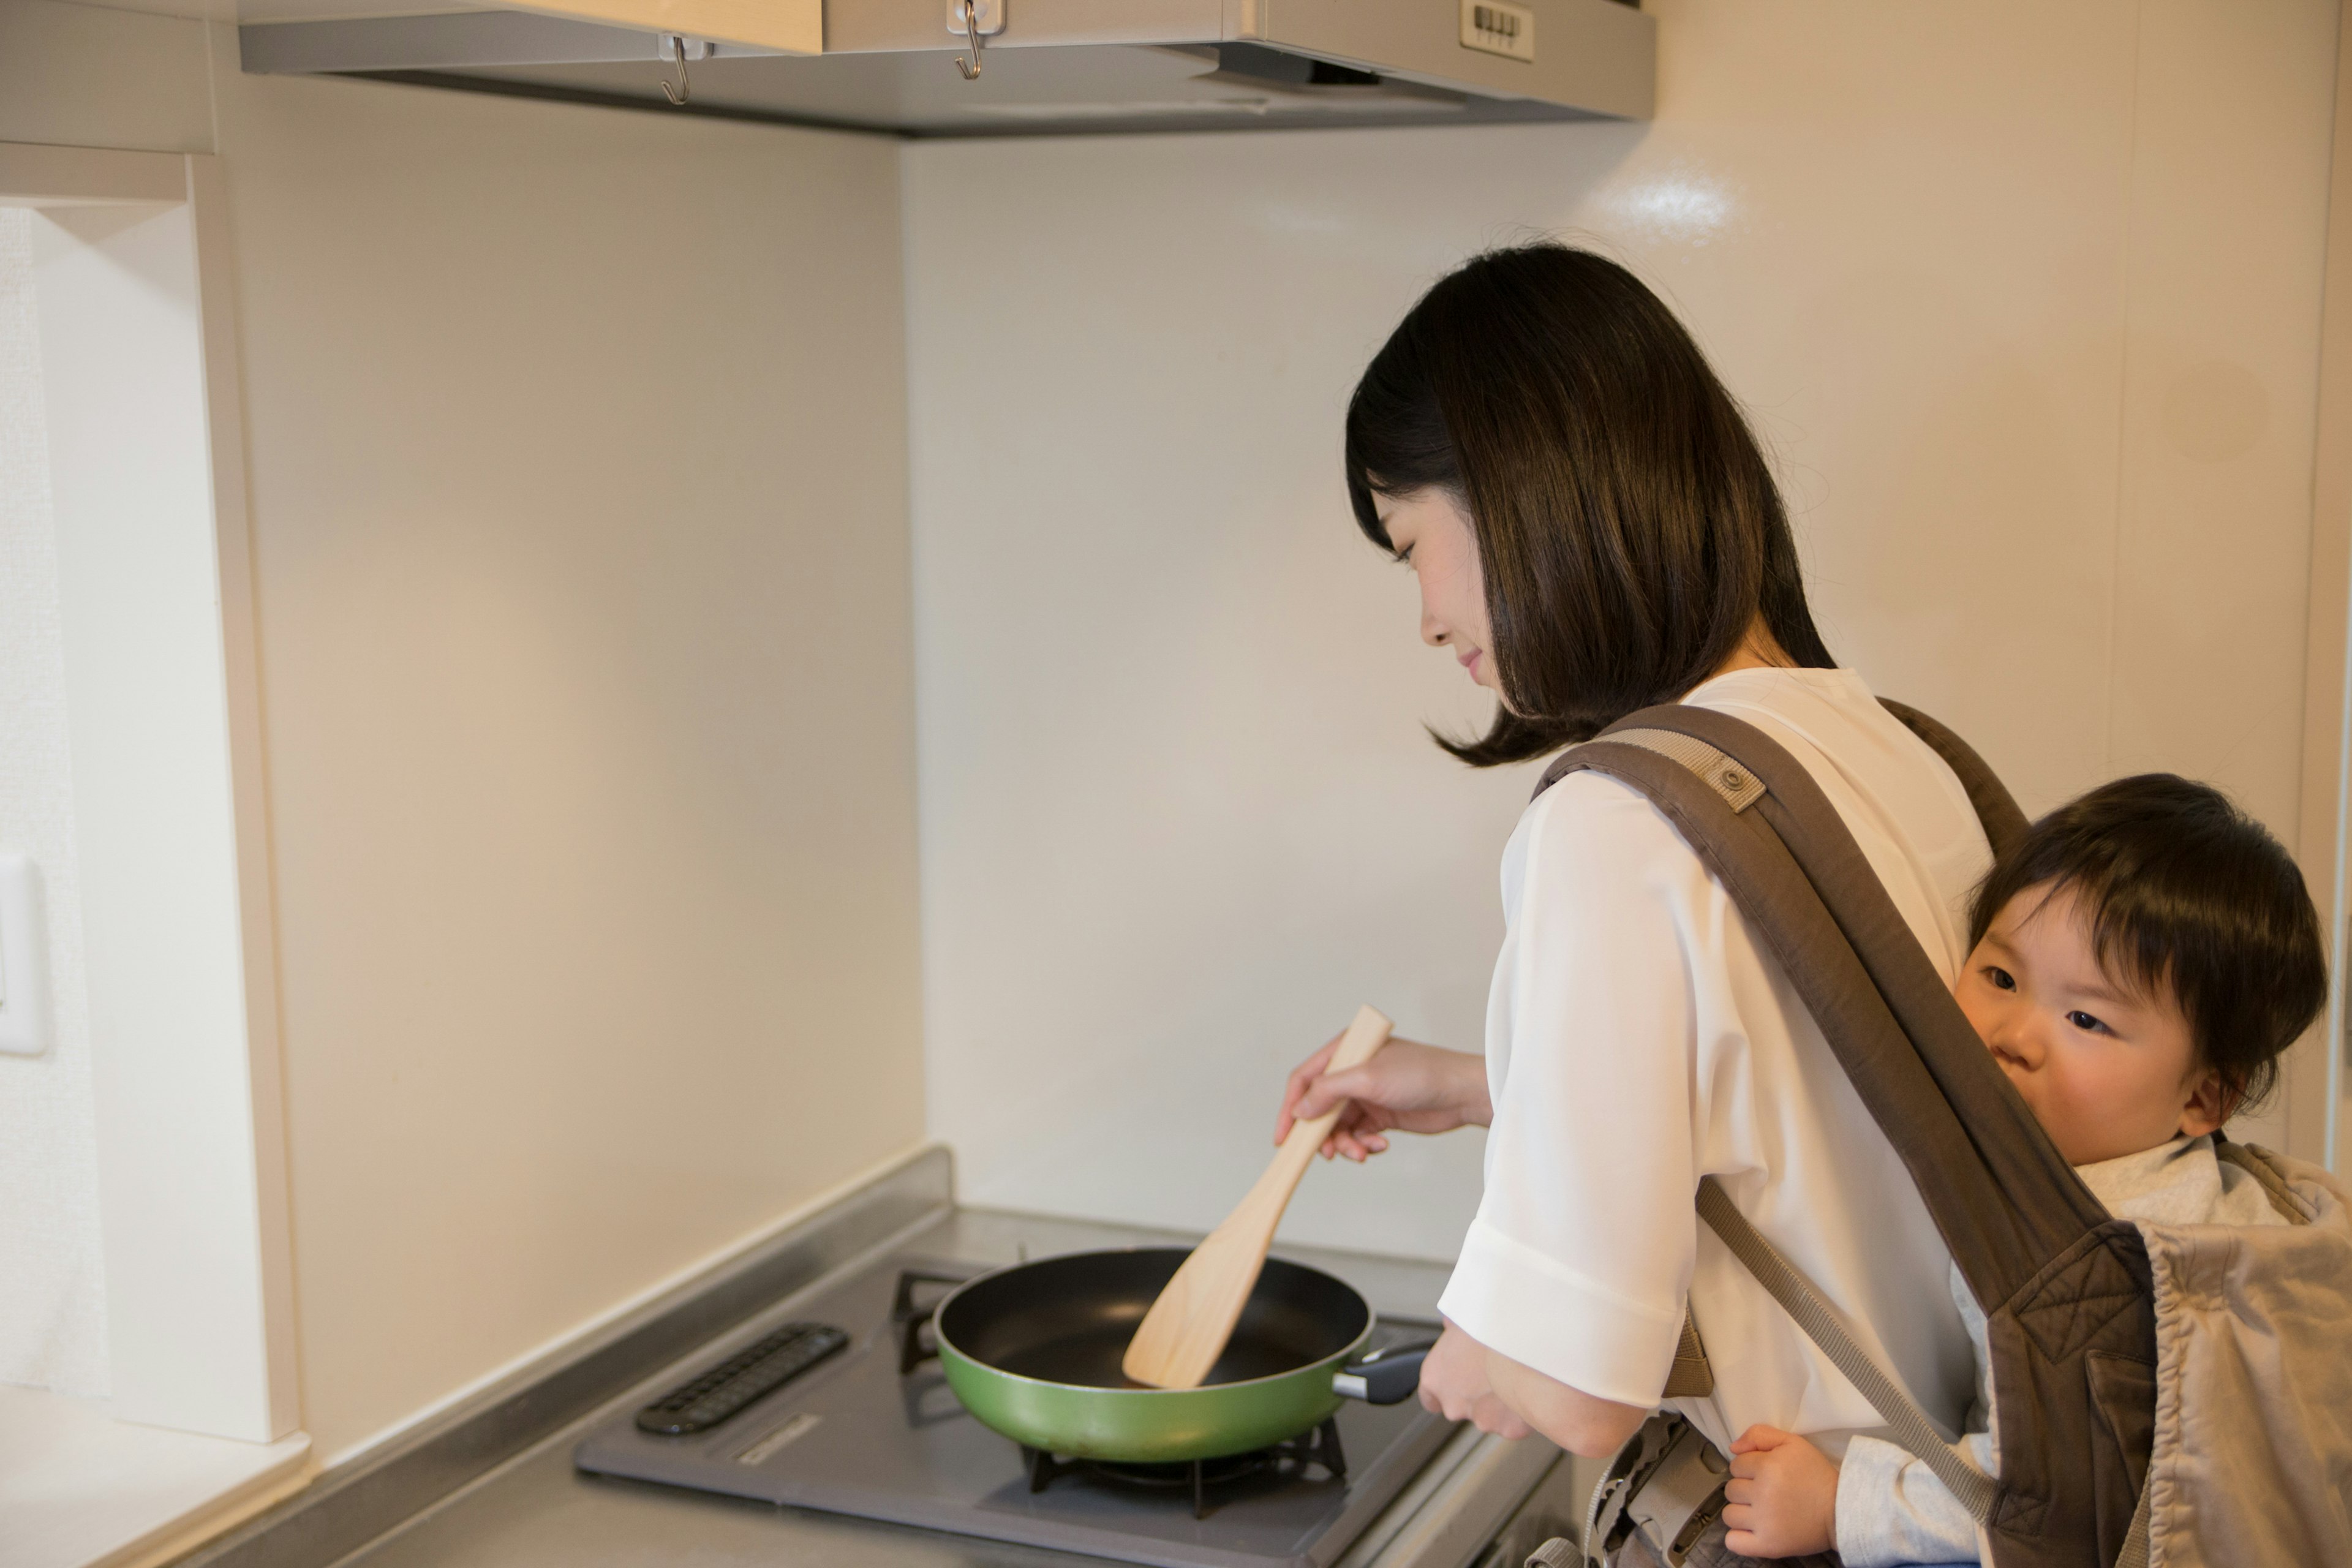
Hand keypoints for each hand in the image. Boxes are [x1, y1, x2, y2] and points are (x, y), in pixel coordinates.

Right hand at [1274, 1033, 1491, 1160]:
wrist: (1462, 1093)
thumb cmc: (1422, 1073)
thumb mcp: (1369, 1078)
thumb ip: (1329, 1091)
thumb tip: (1300, 1109)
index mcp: (1346, 1052)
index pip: (1305, 1079)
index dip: (1290, 1107)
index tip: (1283, 1137)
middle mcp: (1352, 1072)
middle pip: (1319, 1108)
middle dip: (1322, 1134)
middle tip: (1328, 1153)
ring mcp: (1366, 1095)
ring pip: (1338, 1126)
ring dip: (1345, 1143)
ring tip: (1362, 1153)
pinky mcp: (1380, 1115)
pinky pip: (1358, 1135)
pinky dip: (1363, 1144)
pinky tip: (1379, 1146)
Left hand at [1415, 1322, 1530, 1437]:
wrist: (1522, 1345)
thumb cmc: (1490, 1330)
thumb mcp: (1463, 1320)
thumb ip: (1452, 1330)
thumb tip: (1450, 1323)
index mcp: (1435, 1379)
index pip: (1429, 1398)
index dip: (1443, 1391)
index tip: (1455, 1383)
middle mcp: (1453, 1404)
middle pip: (1461, 1406)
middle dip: (1476, 1395)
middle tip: (1493, 1373)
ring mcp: (1481, 1419)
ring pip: (1490, 1415)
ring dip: (1499, 1403)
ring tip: (1513, 1376)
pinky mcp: (1508, 1429)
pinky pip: (1515, 1421)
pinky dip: (1521, 1409)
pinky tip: (1528, 1388)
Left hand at [1722, 1425, 1838, 1558]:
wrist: (1841, 1511)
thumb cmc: (1817, 1476)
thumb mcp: (1793, 1443)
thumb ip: (1760, 1435)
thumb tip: (1733, 1448)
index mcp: (1768, 1467)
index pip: (1736, 1465)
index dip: (1750, 1468)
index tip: (1766, 1475)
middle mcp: (1763, 1494)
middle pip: (1731, 1489)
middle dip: (1745, 1489)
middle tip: (1767, 1493)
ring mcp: (1764, 1522)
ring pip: (1729, 1515)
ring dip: (1741, 1513)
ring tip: (1761, 1512)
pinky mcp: (1768, 1546)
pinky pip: (1733, 1542)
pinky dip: (1739, 1538)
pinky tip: (1753, 1531)